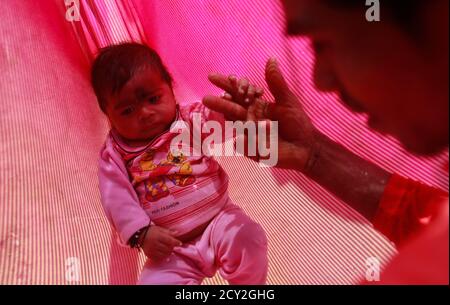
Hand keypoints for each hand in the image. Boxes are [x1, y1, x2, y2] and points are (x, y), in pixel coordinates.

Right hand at [140, 225, 181, 261]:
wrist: (139, 235)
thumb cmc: (151, 231)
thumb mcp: (160, 229)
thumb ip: (168, 232)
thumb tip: (178, 233)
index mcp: (157, 236)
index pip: (169, 240)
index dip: (176, 242)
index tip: (180, 243)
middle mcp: (154, 244)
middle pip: (167, 248)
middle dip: (172, 248)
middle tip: (174, 246)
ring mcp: (151, 250)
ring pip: (164, 255)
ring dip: (169, 253)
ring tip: (170, 250)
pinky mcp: (148, 255)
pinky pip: (158, 258)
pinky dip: (163, 258)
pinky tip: (166, 256)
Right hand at [203, 58, 318, 170]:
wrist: (305, 147)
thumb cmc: (297, 123)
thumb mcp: (287, 101)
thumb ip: (276, 83)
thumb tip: (271, 59)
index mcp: (256, 104)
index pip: (238, 92)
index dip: (226, 84)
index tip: (212, 77)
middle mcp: (249, 117)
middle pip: (231, 108)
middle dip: (220, 103)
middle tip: (206, 98)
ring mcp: (248, 134)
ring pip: (235, 124)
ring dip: (228, 118)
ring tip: (218, 112)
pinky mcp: (250, 149)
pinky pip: (243, 145)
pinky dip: (243, 142)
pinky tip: (241, 140)